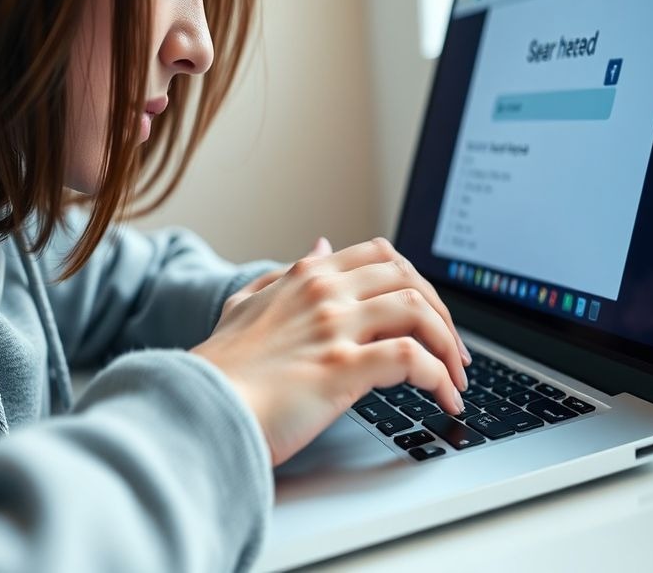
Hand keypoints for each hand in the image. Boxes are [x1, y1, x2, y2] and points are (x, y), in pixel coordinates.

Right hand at [191, 237, 471, 465]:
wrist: (196, 410)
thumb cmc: (220, 370)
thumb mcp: (247, 304)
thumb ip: (284, 274)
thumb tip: (320, 244)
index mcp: (306, 275)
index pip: (383, 256)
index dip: (418, 283)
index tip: (430, 317)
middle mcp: (324, 292)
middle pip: (411, 278)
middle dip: (444, 315)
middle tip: (454, 353)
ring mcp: (333, 327)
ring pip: (419, 310)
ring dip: (449, 346)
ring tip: (456, 381)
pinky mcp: (342, 368)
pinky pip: (412, 359)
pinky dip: (438, 378)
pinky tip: (442, 399)